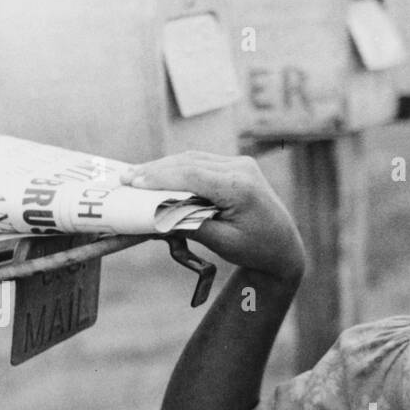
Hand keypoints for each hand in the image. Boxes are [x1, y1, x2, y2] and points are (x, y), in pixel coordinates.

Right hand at [123, 152, 304, 282]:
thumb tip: (156, 215)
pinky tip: (158, 175)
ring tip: (135, 176)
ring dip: (164, 167)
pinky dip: (179, 169)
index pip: (192, 175)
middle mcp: (241, 169)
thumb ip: (190, 225)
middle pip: (189, 163)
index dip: (159, 177)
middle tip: (125, 178)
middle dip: (155, 170)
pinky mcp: (236, 166)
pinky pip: (201, 163)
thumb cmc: (255, 249)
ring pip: (192, 159)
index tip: (133, 181)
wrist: (283, 246)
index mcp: (240, 187)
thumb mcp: (222, 242)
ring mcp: (240, 164)